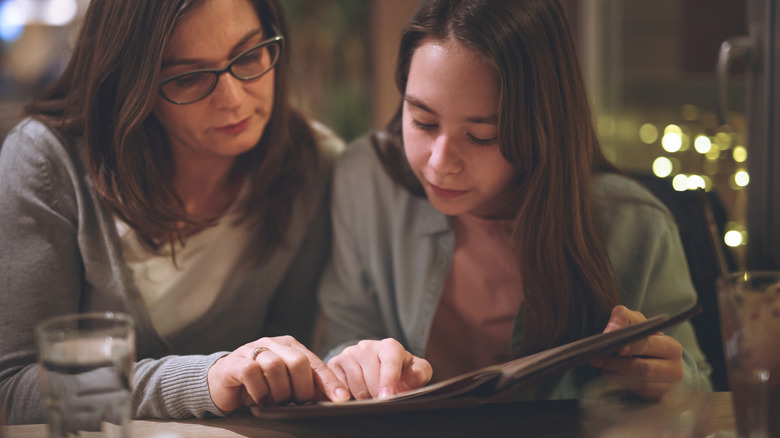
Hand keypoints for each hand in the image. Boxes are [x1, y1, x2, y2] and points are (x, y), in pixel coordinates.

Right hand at [207, 335, 349, 411]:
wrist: (222, 382)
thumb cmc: (261, 384)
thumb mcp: (287, 383)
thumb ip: (308, 385)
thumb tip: (337, 398)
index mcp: (290, 346)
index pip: (315, 363)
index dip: (329, 382)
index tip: (342, 399)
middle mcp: (273, 343)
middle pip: (298, 362)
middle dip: (302, 388)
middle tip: (297, 402)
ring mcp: (253, 350)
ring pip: (275, 367)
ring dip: (278, 392)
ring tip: (275, 401)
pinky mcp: (235, 362)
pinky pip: (252, 373)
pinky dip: (259, 390)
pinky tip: (259, 398)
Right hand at [327, 338, 431, 399]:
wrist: (378, 365)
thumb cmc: (402, 370)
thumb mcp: (417, 370)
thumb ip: (418, 374)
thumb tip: (404, 384)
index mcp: (389, 346)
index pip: (389, 363)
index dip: (388, 381)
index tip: (387, 397)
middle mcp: (366, 346)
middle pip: (371, 381)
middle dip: (378, 397)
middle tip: (383, 402)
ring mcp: (348, 354)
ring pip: (355, 387)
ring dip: (365, 400)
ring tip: (372, 398)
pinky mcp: (334, 364)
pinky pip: (339, 389)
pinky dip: (349, 397)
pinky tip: (356, 396)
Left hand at [589, 305, 683, 399]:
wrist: (650, 359)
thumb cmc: (641, 338)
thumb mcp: (634, 321)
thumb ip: (623, 317)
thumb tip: (610, 331)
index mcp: (671, 347)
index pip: (649, 346)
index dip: (631, 347)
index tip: (615, 347)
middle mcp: (675, 369)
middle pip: (643, 369)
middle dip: (616, 363)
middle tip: (596, 358)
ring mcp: (668, 388)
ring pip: (638, 384)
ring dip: (615, 375)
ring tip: (601, 365)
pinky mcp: (658, 400)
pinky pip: (635, 395)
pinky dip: (619, 386)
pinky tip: (610, 376)